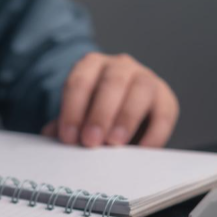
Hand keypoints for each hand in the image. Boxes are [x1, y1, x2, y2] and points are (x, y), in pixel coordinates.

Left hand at [42, 53, 178, 147]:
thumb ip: (65, 124)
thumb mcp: (77, 116)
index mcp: (92, 66)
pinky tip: (141, 150)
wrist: (123, 115)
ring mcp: (146, 79)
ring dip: (126, 118)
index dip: (72, 110)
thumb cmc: (94, 115)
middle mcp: (120, 66)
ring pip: (140, 90)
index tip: (68, 138)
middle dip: (99, 114)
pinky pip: (163, 114)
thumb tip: (51, 136)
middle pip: (111, 83)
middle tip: (90, 141)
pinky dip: (154, 133)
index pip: (79, 81)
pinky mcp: (165, 99)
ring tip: (115, 143)